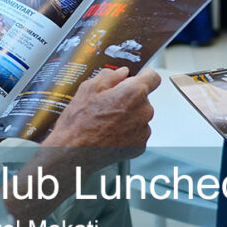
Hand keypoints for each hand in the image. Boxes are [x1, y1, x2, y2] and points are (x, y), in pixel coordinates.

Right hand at [44, 66, 160, 169]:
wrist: (73, 153)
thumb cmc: (79, 123)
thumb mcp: (88, 89)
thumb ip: (110, 76)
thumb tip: (121, 73)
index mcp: (133, 93)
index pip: (153, 77)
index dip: (144, 75)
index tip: (136, 77)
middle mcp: (143, 111)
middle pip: (143, 98)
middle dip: (129, 98)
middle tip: (108, 103)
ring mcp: (143, 131)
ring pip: (140, 115)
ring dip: (128, 115)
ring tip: (105, 121)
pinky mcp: (139, 146)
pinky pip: (137, 132)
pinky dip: (127, 131)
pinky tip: (109, 132)